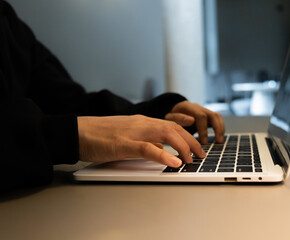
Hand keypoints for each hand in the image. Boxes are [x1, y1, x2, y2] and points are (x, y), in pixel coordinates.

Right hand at [77, 115, 205, 166]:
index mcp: (143, 122)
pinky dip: (162, 155)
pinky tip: (174, 162)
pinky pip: (147, 148)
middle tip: (201, 155)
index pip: (171, 125)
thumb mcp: (128, 136)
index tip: (198, 146)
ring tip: (192, 159)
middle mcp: (142, 124)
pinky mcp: (123, 144)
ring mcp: (133, 132)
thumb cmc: (101, 134)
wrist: (77, 131)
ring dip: (183, 147)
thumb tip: (161, 151)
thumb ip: (146, 141)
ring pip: (165, 134)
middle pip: (174, 128)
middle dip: (191, 141)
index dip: (188, 135)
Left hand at [165, 101, 224, 143]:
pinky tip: (219, 138)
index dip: (203, 129)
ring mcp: (204, 110)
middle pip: (212, 115)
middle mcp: (198, 107)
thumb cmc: (171, 116)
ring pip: (217, 116)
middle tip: (217, 142)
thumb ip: (178, 118)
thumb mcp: (168, 118)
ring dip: (220, 128)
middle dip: (216, 129)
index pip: (200, 116)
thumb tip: (192, 120)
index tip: (203, 142)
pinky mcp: (207, 115)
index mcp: (188, 107)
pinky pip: (217, 119)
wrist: (173, 110)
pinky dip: (220, 128)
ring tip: (220, 141)